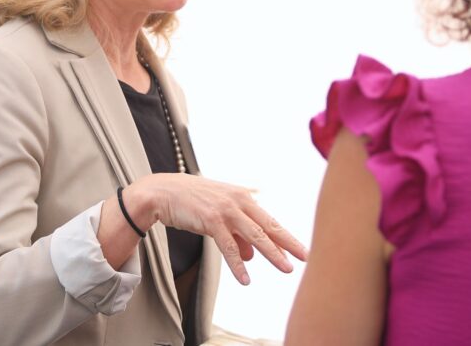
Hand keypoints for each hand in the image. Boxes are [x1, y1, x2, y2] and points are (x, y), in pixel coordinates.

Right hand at [124, 174, 307, 284]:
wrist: (164, 191)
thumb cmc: (193, 201)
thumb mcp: (219, 214)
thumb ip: (238, 234)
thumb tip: (252, 256)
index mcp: (243, 197)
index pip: (270, 220)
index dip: (287, 237)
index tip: (302, 250)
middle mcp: (239, 201)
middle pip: (269, 226)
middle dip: (289, 243)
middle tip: (306, 257)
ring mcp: (226, 210)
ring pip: (254, 236)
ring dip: (272, 254)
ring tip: (286, 269)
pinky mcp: (211, 220)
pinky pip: (228, 246)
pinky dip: (238, 264)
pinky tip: (246, 278)